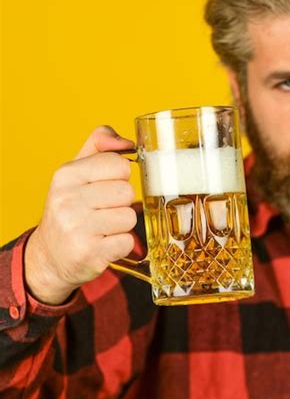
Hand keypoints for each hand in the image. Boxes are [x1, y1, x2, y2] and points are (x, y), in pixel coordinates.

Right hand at [25, 126, 136, 304]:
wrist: (50, 256)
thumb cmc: (71, 209)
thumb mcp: (76, 172)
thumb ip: (100, 146)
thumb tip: (127, 142)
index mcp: (66, 175)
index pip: (119, 164)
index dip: (120, 176)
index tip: (106, 186)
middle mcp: (67, 200)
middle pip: (127, 191)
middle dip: (122, 202)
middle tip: (103, 210)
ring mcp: (77, 228)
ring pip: (129, 216)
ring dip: (122, 224)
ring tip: (103, 227)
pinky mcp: (90, 253)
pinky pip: (127, 242)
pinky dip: (121, 245)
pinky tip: (103, 243)